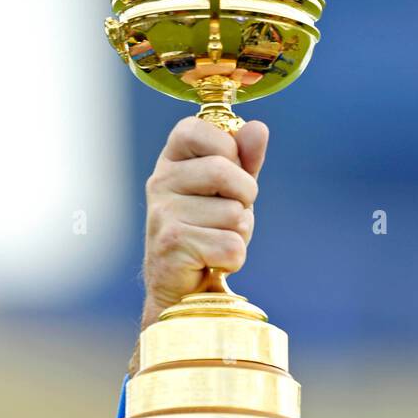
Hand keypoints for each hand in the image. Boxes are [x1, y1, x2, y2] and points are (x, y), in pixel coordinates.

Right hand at [140, 116, 268, 330]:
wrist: (182, 289)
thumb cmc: (208, 231)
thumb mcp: (230, 190)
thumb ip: (244, 159)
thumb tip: (258, 128)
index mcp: (171, 159)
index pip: (199, 129)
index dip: (229, 150)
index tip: (229, 174)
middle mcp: (160, 181)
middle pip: (225, 172)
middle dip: (245, 198)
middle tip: (231, 216)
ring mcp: (163, 213)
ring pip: (234, 214)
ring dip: (240, 233)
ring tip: (217, 241)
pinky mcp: (173, 244)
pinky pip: (232, 246)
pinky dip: (235, 259)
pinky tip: (213, 261)